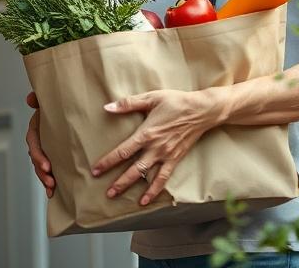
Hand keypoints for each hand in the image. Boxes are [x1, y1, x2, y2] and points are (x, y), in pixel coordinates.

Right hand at [25, 91, 54, 197]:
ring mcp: (46, 149)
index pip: (33, 142)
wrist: (70, 107)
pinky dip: (50, 181)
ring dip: (44, 179)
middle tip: (51, 181)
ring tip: (52, 189)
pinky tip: (55, 193)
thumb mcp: (51, 101)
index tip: (46, 166)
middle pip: (36, 158)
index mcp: (36, 127)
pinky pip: (49, 169)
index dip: (38, 155)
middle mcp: (39, 139)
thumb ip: (40, 99)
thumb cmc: (60, 103)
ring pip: (41, 167)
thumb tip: (30, 99)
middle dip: (41, 172)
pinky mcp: (54, 156)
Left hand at [90, 89, 220, 206]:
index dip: (108, 161)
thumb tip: (108, 107)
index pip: (123, 151)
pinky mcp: (175, 159)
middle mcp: (155, 148)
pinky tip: (146, 200)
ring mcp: (165, 155)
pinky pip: (164, 178)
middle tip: (107, 192)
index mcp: (146, 133)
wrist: (201, 110)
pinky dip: (154, 190)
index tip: (96, 170)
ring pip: (146, 176)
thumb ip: (128, 104)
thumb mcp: (151, 98)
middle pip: (133, 168)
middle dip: (118, 181)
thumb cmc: (175, 101)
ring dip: (131, 187)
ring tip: (118, 196)